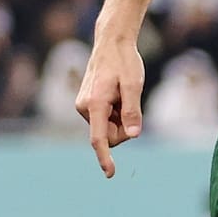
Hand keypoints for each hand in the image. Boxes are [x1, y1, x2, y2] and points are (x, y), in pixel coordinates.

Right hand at [75, 34, 144, 177]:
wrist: (111, 43)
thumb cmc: (124, 62)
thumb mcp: (133, 84)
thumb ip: (132, 110)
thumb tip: (133, 134)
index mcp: (94, 104)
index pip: (99, 138)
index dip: (105, 157)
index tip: (110, 173)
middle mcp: (84, 108)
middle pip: (109, 134)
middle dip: (124, 126)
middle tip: (131, 102)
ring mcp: (84, 106)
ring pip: (108, 127)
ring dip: (120, 117)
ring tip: (122, 93)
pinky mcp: (86, 104)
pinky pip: (105, 119)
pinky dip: (115, 112)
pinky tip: (117, 93)